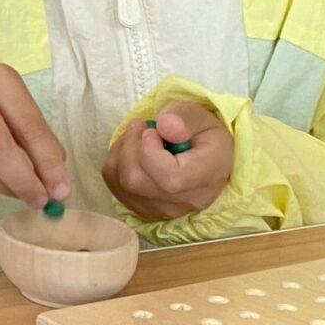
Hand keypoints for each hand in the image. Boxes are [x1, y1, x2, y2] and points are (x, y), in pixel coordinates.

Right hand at [0, 61, 72, 206]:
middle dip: (22, 181)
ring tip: (22, 193)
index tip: (61, 191)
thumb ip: (35, 134)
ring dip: (5, 186)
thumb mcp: (13, 100)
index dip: (47, 162)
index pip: (28, 126)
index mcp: (0, 81)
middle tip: (39, 201)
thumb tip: (55, 179)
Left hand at [103, 101, 232, 221]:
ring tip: (136, 137)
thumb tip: (164, 126)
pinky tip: (132, 152)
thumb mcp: (199, 114)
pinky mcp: (146, 209)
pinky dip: (117, 165)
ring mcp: (165, 210)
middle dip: (129, 147)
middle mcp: (187, 201)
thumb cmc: (202, 133)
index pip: (169, 177)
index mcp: (208, 176)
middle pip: (136, 182)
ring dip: (120, 153)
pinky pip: (116, 188)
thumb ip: (183, 117)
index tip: (152, 130)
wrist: (207, 155)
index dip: (149, 150)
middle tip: (140, 126)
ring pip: (122, 185)